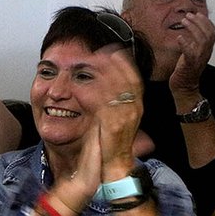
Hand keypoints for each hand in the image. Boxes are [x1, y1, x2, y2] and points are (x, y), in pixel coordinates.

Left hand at [96, 47, 144, 179]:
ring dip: (99, 74)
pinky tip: (78, 88)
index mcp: (136, 106)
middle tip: (98, 51)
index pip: (133, 77)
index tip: (112, 49)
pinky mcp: (112, 125)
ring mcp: (124, 117)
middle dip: (112, 62)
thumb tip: (100, 82)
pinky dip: (89, 94)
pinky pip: (101, 105)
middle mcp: (134, 109)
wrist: (116, 166)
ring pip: (113, 88)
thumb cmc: (113, 142)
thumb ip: (111, 100)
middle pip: (125, 78)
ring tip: (86, 64)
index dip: (123, 61)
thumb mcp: (114, 117)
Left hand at [168, 12, 214, 93]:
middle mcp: (205, 53)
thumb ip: (193, 42)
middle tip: (188, 15)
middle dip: (199, 22)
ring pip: (202, 40)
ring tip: (183, 21)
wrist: (185, 87)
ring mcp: (199, 58)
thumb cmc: (186, 70)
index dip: (206, 21)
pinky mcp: (190, 64)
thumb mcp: (192, 53)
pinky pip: (190, 52)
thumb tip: (190, 29)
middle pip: (208, 34)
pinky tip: (179, 37)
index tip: (197, 14)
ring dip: (192, 28)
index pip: (212, 32)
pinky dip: (185, 43)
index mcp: (207, 50)